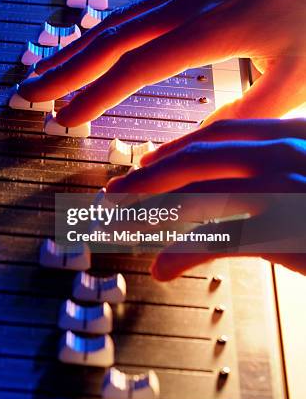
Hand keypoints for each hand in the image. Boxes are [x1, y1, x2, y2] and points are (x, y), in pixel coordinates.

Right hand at [19, 0, 305, 125]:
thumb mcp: (293, 77)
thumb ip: (244, 114)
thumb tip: (198, 144)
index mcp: (207, 30)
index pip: (133, 69)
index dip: (94, 96)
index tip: (65, 119)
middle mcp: (185, 4)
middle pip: (107, 39)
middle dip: (63, 68)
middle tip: (27, 90)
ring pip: (115, 20)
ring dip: (75, 47)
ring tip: (46, 68)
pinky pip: (133, 9)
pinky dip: (102, 30)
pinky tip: (93, 42)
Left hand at [104, 118, 305, 279]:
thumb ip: (274, 165)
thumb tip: (235, 176)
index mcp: (286, 131)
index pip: (216, 133)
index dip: (173, 149)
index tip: (145, 163)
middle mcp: (279, 151)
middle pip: (193, 162)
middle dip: (144, 180)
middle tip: (112, 196)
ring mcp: (280, 188)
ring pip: (194, 198)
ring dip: (147, 215)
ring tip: (118, 229)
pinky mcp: (282, 229)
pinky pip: (217, 240)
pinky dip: (182, 254)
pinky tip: (162, 267)